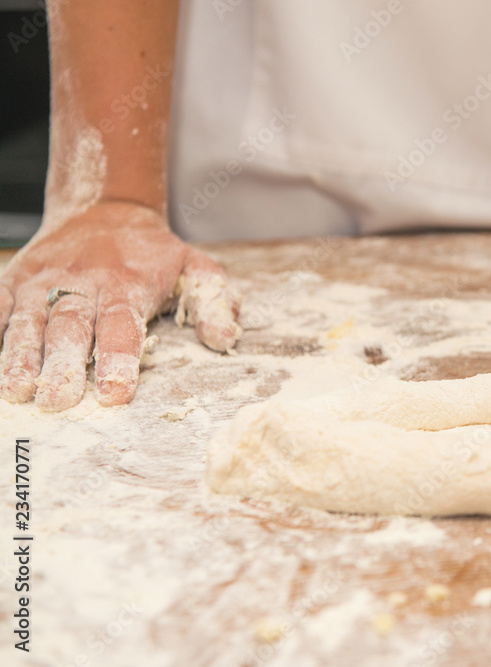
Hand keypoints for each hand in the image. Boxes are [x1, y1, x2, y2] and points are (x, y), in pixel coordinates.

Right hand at [0, 201, 240, 410]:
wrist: (106, 208)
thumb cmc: (153, 253)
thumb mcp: (196, 267)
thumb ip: (213, 301)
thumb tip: (225, 338)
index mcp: (127, 285)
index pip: (123, 326)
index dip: (119, 360)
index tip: (115, 393)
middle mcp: (82, 284)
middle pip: (71, 328)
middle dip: (62, 366)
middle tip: (57, 401)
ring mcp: (44, 281)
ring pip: (29, 320)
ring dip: (19, 356)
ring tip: (16, 390)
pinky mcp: (15, 278)